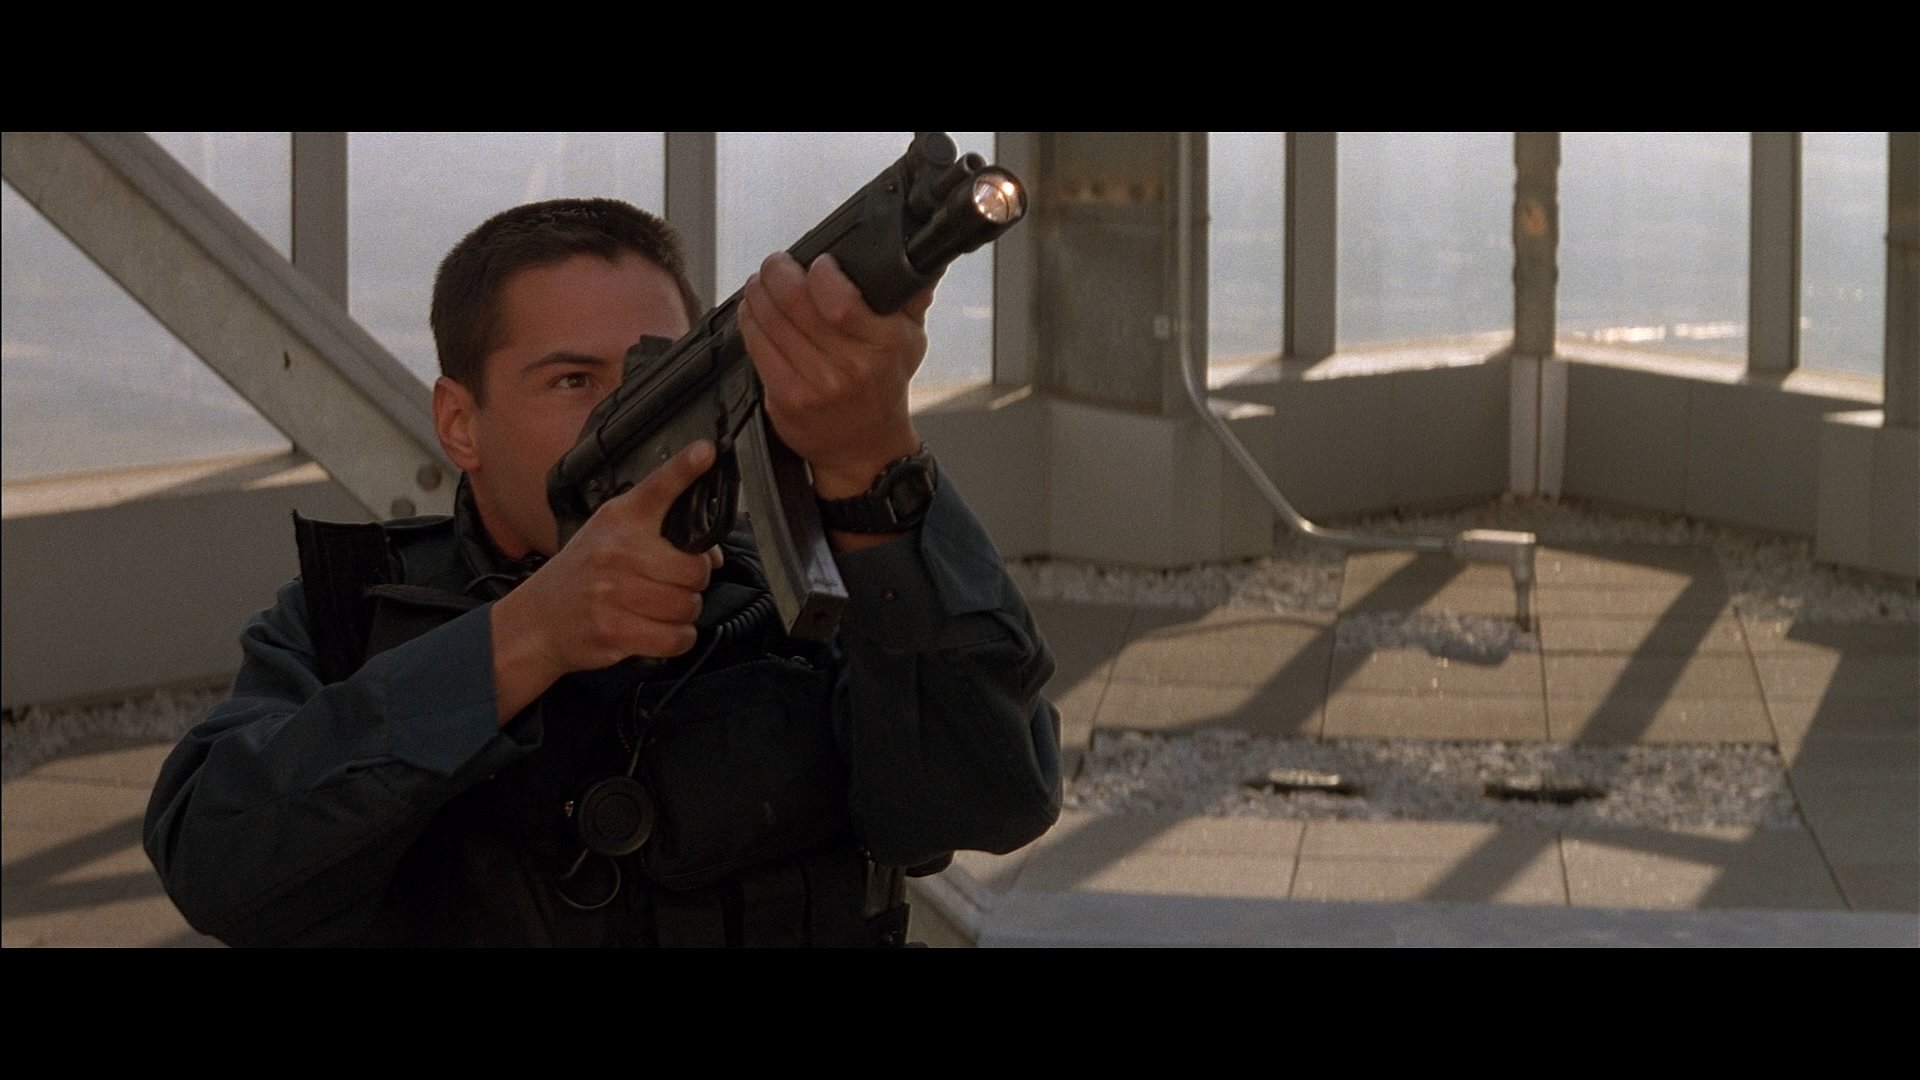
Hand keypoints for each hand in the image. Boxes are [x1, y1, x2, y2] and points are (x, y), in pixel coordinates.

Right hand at [488, 440, 721, 723]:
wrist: (537, 620)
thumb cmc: (582, 575)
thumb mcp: (610, 537)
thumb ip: (660, 536)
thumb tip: (713, 556)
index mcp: (619, 518)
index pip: (658, 488)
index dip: (685, 469)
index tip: (706, 450)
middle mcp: (616, 550)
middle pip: (694, 569)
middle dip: (692, 583)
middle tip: (669, 584)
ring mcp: (612, 591)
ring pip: (688, 606)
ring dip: (683, 613)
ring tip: (657, 608)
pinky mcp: (613, 629)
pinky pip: (676, 637)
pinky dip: (676, 639)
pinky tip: (657, 630)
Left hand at [738, 252, 932, 499]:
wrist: (864, 447)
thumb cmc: (883, 387)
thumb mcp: (911, 341)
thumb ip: (911, 298)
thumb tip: (917, 261)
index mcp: (882, 344)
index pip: (838, 299)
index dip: (820, 272)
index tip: (819, 264)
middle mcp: (848, 366)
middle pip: (794, 302)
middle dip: (777, 271)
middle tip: (777, 264)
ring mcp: (813, 384)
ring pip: (768, 320)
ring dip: (758, 292)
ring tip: (762, 283)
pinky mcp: (784, 397)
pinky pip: (756, 346)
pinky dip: (749, 320)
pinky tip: (754, 311)